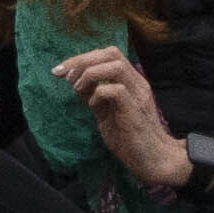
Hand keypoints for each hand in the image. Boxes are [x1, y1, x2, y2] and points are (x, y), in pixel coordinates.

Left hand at [57, 43, 194, 197]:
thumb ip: (94, 96)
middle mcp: (136, 83)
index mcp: (131, 81)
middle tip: (63, 74)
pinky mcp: (134, 109)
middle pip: (111, 53)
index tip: (61, 70)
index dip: (83, 57)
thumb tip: (74, 81)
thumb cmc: (130, 139)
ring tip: (77, 87)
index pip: (108, 54)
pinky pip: (116, 90)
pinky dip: (98, 93)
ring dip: (90, 73)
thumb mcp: (106, 113)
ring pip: (115, 66)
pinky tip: (92, 106)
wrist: (153, 159)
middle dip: (82, 59)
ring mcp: (137, 94)